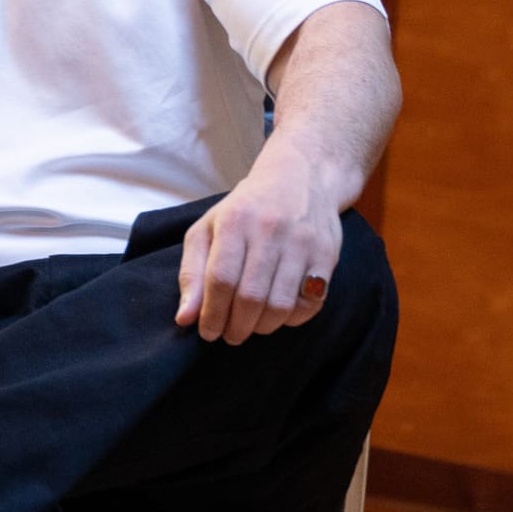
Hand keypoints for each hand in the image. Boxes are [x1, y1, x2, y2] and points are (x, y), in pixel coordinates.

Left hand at [176, 140, 343, 345]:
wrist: (301, 176)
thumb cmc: (246, 208)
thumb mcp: (209, 228)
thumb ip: (192, 272)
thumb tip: (185, 318)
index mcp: (235, 220)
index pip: (220, 279)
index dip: (211, 314)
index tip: (207, 331)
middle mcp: (269, 229)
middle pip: (250, 297)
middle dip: (236, 327)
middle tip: (230, 335)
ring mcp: (302, 242)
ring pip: (280, 305)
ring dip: (262, 327)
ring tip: (252, 326)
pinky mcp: (327, 254)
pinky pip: (310, 303)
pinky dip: (292, 319)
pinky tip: (279, 314)